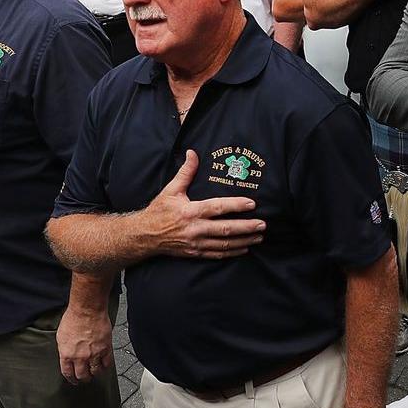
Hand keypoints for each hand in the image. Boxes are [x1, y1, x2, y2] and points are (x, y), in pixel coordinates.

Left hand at [57, 304, 113, 384]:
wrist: (87, 310)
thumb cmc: (73, 318)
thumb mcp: (61, 336)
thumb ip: (64, 349)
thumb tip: (67, 356)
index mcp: (66, 354)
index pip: (68, 373)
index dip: (71, 379)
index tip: (74, 380)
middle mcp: (80, 357)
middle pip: (82, 375)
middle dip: (83, 378)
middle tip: (85, 377)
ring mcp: (94, 354)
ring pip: (96, 372)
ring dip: (95, 373)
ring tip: (95, 372)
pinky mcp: (105, 349)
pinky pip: (107, 364)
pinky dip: (105, 366)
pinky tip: (104, 365)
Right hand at [137, 150, 265, 257]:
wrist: (144, 236)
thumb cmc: (159, 211)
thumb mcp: (171, 190)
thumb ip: (186, 172)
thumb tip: (193, 152)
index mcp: (190, 211)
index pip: (217, 207)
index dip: (236, 205)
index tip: (252, 203)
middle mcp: (195, 228)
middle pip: (226, 229)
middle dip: (246, 227)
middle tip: (263, 224)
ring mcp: (196, 243)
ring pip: (224, 244)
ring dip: (244, 240)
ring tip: (259, 237)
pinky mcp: (195, 253)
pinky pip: (217, 254)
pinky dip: (232, 252)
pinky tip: (244, 248)